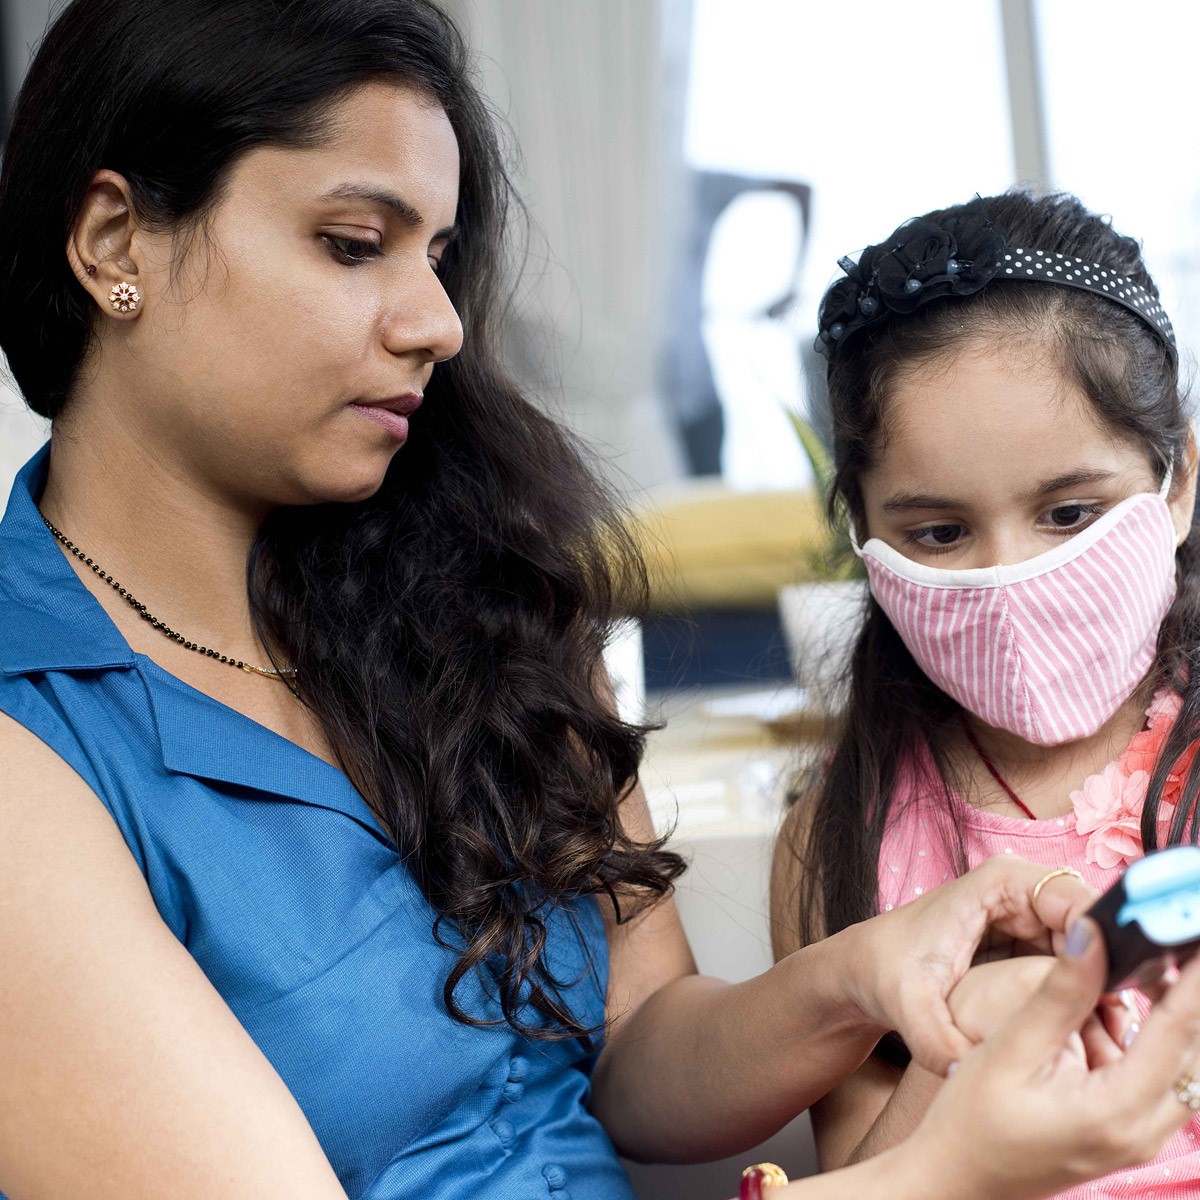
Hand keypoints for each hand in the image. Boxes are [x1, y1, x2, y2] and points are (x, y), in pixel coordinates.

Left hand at [844, 855, 1097, 1074]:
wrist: (864, 971)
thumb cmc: (883, 972)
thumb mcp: (908, 1007)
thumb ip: (940, 1039)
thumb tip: (975, 1071)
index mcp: (998, 883)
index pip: (1078, 901)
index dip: (1105, 946)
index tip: (1113, 996)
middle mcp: (1020, 891)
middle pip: (1094, 927)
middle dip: (1108, 975)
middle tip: (1114, 1028)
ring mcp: (1028, 916)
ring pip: (1089, 950)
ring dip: (1098, 990)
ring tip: (1101, 1036)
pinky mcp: (1029, 943)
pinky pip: (1073, 966)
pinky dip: (1081, 997)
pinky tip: (1082, 1033)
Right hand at [904, 920, 1199, 1199]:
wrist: (957, 1178)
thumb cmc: (971, 1118)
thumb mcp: (1010, 1048)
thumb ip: (1060, 992)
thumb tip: (1095, 935)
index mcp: (1115, 1111)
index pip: (1177, 1029)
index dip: (1193, 978)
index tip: (1194, 932)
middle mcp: (1144, 1133)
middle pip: (1194, 1051)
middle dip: (1188, 994)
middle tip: (1176, 941)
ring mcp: (1141, 1140)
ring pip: (1185, 1067)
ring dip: (1174, 1017)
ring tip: (1152, 967)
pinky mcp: (1130, 1136)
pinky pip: (1165, 1081)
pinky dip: (1159, 1039)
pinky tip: (1130, 1010)